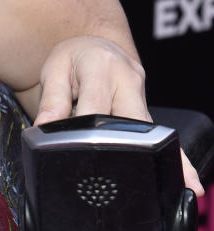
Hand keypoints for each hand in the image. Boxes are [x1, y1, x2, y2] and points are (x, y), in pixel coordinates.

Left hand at [34, 34, 203, 195]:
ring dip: (161, 157)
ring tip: (179, 185)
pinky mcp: (145, 111)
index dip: (86, 129)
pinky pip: (161, 137)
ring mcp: (141, 96)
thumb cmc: (73, 59)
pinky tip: (186, 181)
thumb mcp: (54, 70)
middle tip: (122, 175)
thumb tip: (45, 127)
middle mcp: (128, 80)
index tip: (77, 150)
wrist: (95, 45)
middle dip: (127, 147)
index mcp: (102, 67)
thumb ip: (51, 99)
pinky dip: (175, 159)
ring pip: (151, 131)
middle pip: (130, 119)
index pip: (95, 104)